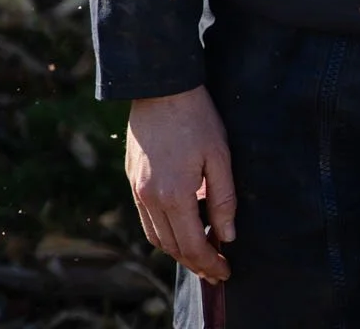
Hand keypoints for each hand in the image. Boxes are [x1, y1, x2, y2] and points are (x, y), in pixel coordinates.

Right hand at [126, 86, 235, 281]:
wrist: (160, 87)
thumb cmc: (196, 117)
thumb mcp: (220, 155)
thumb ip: (224, 198)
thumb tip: (227, 236)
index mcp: (174, 195)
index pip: (193, 245)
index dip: (210, 263)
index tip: (225, 271)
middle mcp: (150, 198)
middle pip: (172, 247)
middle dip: (195, 263)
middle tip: (215, 269)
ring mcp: (137, 189)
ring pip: (156, 236)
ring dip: (177, 251)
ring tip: (198, 253)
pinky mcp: (132, 178)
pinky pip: (145, 218)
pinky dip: (162, 232)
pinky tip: (178, 228)